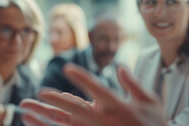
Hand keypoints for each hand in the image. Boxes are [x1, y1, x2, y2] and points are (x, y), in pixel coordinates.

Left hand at [20, 64, 165, 125]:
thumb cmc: (156, 123)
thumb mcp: (151, 101)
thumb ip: (133, 84)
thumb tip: (119, 67)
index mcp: (123, 108)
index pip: (99, 91)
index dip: (83, 79)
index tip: (68, 69)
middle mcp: (110, 122)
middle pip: (79, 111)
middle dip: (59, 102)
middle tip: (41, 93)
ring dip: (51, 119)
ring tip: (32, 112)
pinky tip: (43, 124)